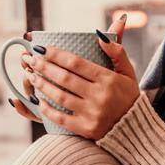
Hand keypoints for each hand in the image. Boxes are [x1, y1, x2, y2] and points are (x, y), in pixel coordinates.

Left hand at [13, 15, 139, 139]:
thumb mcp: (128, 72)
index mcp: (108, 80)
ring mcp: (92, 114)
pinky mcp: (86, 129)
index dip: (55, 54)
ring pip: (60, 96)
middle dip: (43, 67)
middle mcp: (100, 96)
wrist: (135, 129)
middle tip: (29, 59)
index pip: (76, 63)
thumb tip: (100, 34)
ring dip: (41, 85)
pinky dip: (47, 109)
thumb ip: (117, 51)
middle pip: (64, 78)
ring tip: (30, 75)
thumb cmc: (128, 96)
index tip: (40, 48)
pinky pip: (61, 118)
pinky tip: (38, 99)